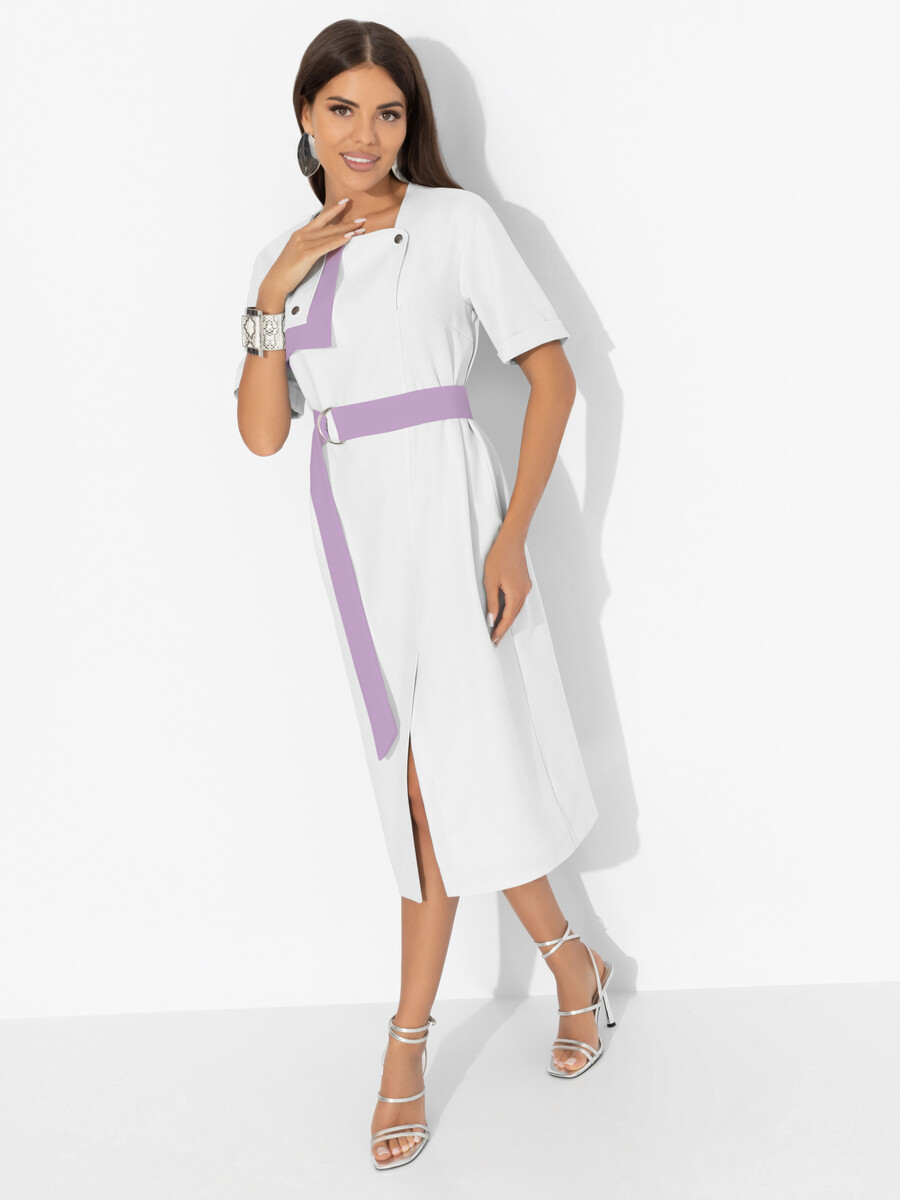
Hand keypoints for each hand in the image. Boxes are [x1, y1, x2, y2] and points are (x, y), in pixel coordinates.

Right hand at [261, 197, 367, 300]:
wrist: (276, 280)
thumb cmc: (288, 269)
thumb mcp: (299, 252)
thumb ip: (311, 244)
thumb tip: (324, 242)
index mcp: (301, 233)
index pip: (321, 218)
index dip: (334, 210)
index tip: (346, 202)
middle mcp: (302, 235)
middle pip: (328, 226)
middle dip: (346, 222)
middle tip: (362, 219)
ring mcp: (303, 243)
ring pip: (329, 235)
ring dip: (347, 232)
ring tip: (360, 228)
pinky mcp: (306, 254)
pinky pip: (326, 246)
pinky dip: (338, 241)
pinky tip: (348, 238)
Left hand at [484, 528, 530, 644]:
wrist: (511, 540)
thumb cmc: (499, 557)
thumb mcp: (490, 582)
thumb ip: (492, 603)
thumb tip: (492, 619)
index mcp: (516, 594)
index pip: (507, 618)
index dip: (500, 630)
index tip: (493, 639)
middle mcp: (524, 592)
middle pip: (514, 616)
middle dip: (504, 628)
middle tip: (495, 639)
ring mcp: (526, 587)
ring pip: (517, 608)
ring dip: (508, 619)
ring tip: (498, 628)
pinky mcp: (524, 582)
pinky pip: (518, 600)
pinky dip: (512, 608)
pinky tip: (505, 611)